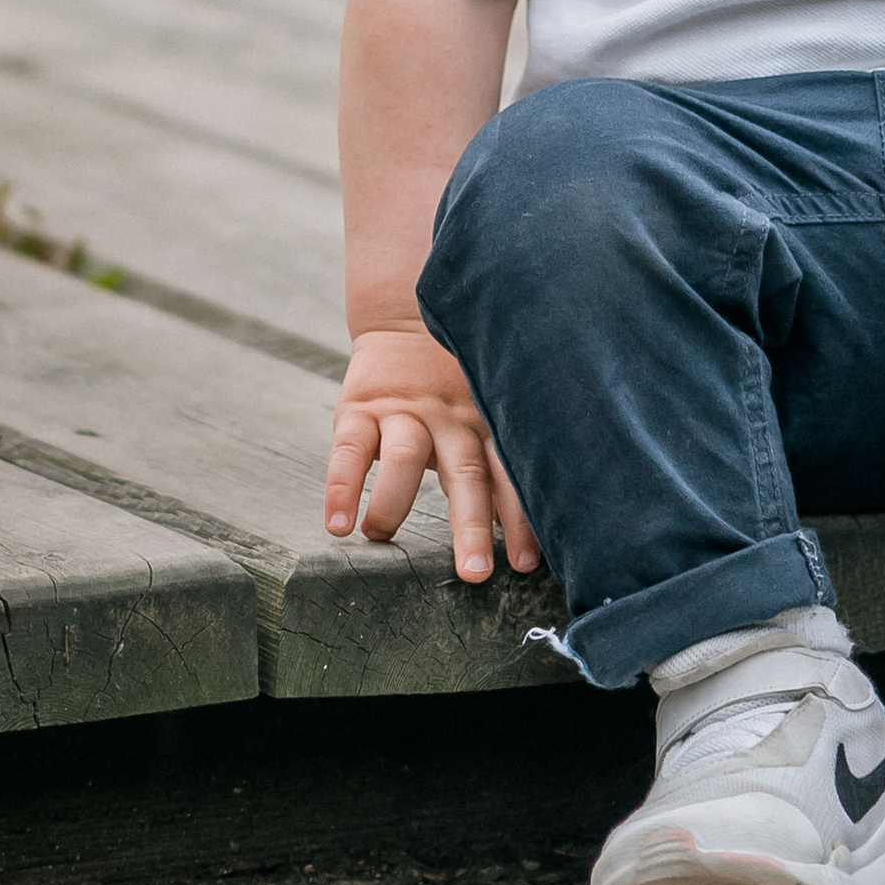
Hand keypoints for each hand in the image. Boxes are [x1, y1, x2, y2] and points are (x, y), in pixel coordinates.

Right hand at [324, 326, 539, 586]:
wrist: (409, 311)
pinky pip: (350, 449)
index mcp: (487, 423)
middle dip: (471, 525)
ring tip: (380, 537)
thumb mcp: (487, 406)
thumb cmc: (459, 378)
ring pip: (405, 458)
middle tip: (476, 573)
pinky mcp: (362, 407)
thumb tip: (546, 513)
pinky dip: (342, 487)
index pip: (509, 474)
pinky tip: (337, 524)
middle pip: (465, 473)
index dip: (520, 517)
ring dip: (393, 503)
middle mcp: (451, 419)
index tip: (528, 564)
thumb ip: (502, 454)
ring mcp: (406, 411)